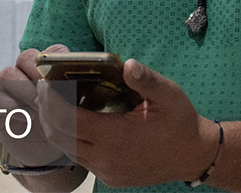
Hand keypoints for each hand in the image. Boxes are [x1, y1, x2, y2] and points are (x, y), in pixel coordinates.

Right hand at [0, 43, 70, 167]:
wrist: (50, 151)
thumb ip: (78, 93)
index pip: (53, 50)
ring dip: (24, 88)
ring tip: (37, 106)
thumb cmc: (68, 125)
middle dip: (35, 70)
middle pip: (26, 57)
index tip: (62, 75)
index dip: (55, 59)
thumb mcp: (78, 109)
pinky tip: (25, 117)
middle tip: (46, 89)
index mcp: (51, 68)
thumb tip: (87, 82)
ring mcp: (11, 88)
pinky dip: (9, 106)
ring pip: (8, 74)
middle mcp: (28, 72)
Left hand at [35, 58, 220, 188]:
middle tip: (46, 87)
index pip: (69, 120)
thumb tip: (127, 64)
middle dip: (47, 111)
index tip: (47, 81)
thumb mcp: (169, 94)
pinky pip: (79, 157)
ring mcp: (106, 171)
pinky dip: (70, 138)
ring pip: (66, 149)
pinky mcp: (109, 177)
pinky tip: (75, 120)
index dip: (52, 100)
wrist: (194, 155)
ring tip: (55, 101)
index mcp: (116, 137)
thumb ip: (146, 80)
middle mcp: (106, 159)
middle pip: (59, 136)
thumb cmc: (181, 122)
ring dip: (56, 126)